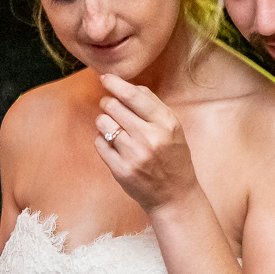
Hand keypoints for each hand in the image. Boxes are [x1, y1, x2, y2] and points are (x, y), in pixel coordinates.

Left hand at [95, 73, 198, 212]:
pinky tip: (114, 145)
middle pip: (113, 106)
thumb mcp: (173, 128)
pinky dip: (103, 140)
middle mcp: (150, 138)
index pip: (134, 96)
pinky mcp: (120, 170)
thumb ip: (153, 105)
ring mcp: (134, 155)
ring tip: (114, 128)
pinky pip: (99, 143)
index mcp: (166, 124)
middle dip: (107, 103)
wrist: (174, 196)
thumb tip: (127, 86)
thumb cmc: (173, 157)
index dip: (115, 83)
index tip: (105, 78)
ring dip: (104, 122)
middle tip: (111, 107)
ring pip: (103, 123)